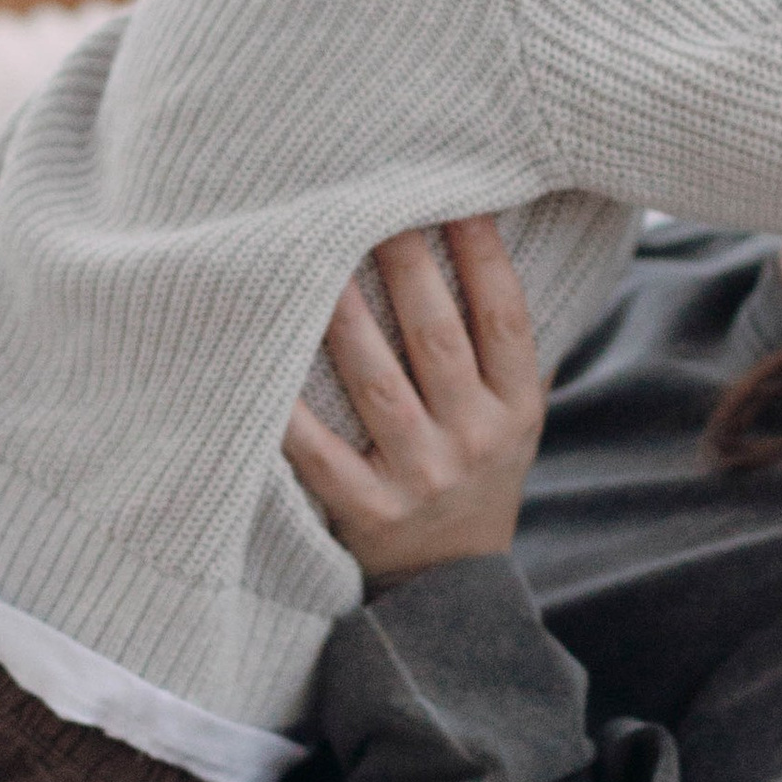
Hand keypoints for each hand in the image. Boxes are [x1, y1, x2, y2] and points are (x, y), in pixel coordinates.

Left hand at [282, 217, 545, 586]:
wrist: (450, 584)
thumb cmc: (475, 471)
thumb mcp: (514, 418)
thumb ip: (508, 349)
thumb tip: (502, 237)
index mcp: (516, 409)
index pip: (505, 319)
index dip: (484, 257)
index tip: (458, 198)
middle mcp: (474, 440)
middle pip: (437, 338)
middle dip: (406, 266)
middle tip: (373, 202)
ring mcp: (420, 477)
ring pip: (377, 383)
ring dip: (344, 317)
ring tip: (314, 257)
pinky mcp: (366, 510)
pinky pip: (319, 451)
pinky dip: (291, 411)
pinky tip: (265, 361)